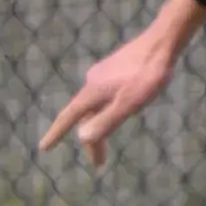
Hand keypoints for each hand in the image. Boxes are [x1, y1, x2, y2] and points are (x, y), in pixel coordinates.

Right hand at [39, 26, 181, 167]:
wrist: (161, 43)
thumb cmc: (147, 76)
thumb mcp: (128, 103)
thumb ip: (106, 121)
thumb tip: (81, 138)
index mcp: (93, 93)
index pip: (69, 117)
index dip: (56, 133)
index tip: (44, 148)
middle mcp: (92, 83)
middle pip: (85, 115)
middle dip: (90, 139)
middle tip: (99, 163)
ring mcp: (102, 75)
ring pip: (95, 105)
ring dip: (99, 125)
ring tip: (108, 142)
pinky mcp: (114, 70)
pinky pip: (103, 96)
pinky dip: (105, 111)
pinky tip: (117, 111)